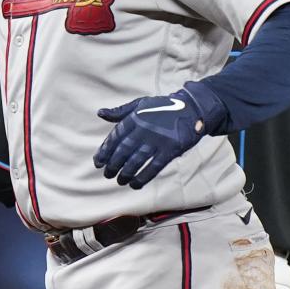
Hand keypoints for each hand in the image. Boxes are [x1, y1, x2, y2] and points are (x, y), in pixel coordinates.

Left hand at [93, 82, 227, 189]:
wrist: (192, 109)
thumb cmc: (163, 108)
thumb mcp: (141, 104)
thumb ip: (121, 111)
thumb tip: (100, 113)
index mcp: (135, 118)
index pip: (116, 137)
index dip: (105, 151)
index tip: (98, 162)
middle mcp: (144, 129)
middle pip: (124, 151)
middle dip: (113, 165)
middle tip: (107, 174)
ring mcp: (158, 140)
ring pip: (137, 161)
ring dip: (126, 173)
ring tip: (120, 181)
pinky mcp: (170, 150)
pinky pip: (154, 167)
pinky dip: (143, 177)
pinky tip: (135, 184)